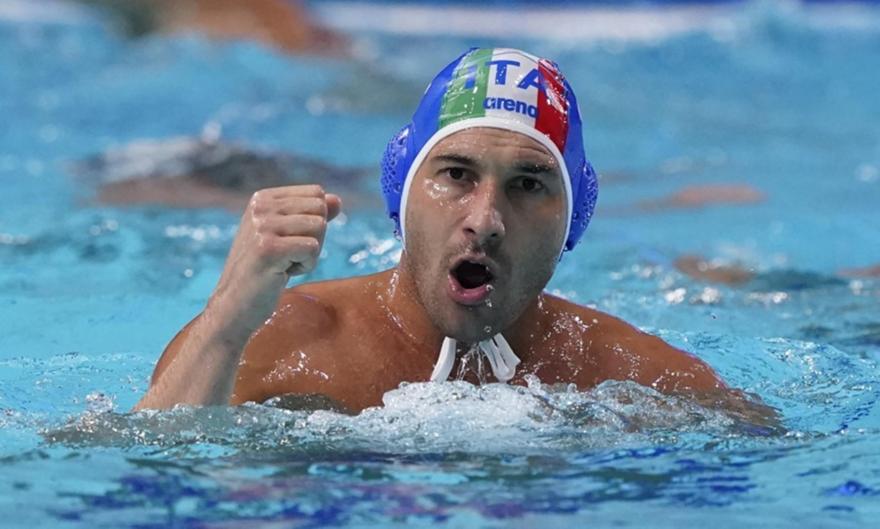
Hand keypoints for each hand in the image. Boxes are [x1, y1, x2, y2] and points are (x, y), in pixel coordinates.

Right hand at [208, 185, 341, 334]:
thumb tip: (337, 200)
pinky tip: (281, 273)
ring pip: (319, 228)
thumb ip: (311, 216)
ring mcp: (262, 226)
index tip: (288, 241)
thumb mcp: (287, 236)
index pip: (317, 194)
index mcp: (263, 198)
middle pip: (320, 210)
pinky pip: (313, 249)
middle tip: (288, 255)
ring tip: (283, 264)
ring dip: (310, 254)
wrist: (234, 304)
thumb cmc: (264, 271)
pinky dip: (306, 266)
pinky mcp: (268, 248)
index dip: (314, 222)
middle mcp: (261, 206)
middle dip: (315, 238)